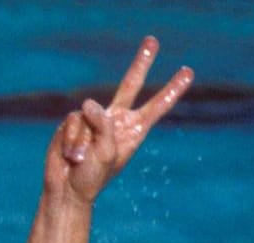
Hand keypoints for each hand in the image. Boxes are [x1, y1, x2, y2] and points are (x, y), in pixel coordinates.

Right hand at [48, 36, 192, 203]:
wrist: (66, 190)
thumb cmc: (92, 177)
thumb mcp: (106, 152)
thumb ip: (103, 124)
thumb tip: (88, 102)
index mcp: (133, 131)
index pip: (157, 106)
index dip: (172, 89)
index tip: (188, 72)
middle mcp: (116, 121)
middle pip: (131, 84)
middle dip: (141, 62)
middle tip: (153, 40)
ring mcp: (94, 120)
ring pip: (90, 113)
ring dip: (83, 140)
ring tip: (80, 160)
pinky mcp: (73, 122)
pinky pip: (72, 120)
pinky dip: (70, 140)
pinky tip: (70, 156)